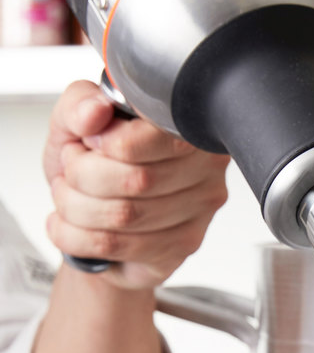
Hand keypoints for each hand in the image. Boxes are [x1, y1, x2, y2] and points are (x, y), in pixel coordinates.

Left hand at [43, 80, 229, 290]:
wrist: (94, 216)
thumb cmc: (94, 167)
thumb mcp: (75, 123)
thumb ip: (79, 105)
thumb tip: (95, 111)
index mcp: (187, 128)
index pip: (157, 137)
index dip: (110, 142)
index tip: (88, 141)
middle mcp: (206, 170)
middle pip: (138, 179)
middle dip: (82, 176)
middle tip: (70, 171)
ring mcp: (199, 213)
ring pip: (125, 215)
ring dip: (75, 207)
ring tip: (68, 198)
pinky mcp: (182, 247)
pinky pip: (118, 245)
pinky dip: (75, 236)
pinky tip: (69, 226)